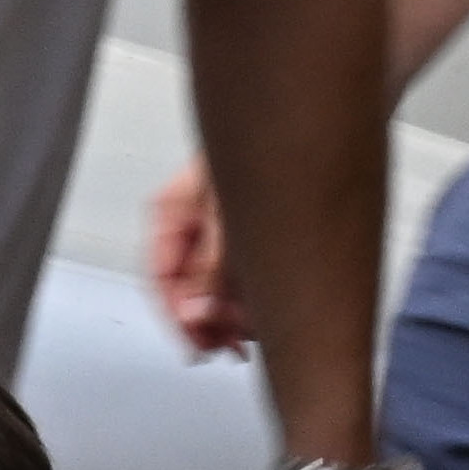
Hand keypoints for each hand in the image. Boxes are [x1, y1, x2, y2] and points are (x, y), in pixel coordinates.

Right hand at [146, 162, 251, 359]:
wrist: (308, 123)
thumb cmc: (263, 147)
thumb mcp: (231, 214)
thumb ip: (212, 268)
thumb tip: (196, 314)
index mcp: (171, 212)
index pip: (159, 278)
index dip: (177, 318)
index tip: (199, 346)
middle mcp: (191, 227)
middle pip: (186, 292)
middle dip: (211, 322)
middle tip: (234, 345)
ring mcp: (216, 235)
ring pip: (214, 293)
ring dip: (234, 317)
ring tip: (256, 326)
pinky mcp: (243, 241)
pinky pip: (237, 284)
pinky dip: (250, 302)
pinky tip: (264, 312)